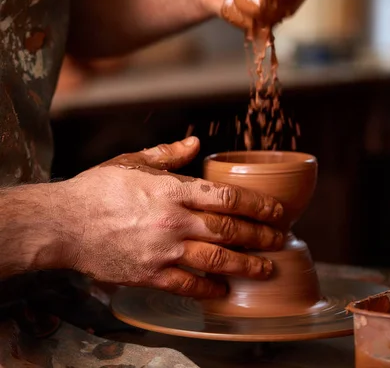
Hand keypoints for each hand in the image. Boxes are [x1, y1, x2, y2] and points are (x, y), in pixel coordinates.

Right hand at [57, 137, 282, 298]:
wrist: (63, 223)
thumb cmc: (97, 188)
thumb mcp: (132, 161)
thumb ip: (168, 154)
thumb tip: (195, 144)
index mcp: (172, 189)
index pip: (226, 197)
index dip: (257, 205)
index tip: (277, 211)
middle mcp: (173, 220)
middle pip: (229, 229)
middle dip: (260, 235)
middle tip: (281, 239)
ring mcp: (163, 250)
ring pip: (216, 259)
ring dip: (245, 264)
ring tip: (266, 267)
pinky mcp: (149, 275)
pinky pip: (188, 285)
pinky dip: (209, 288)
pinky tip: (223, 289)